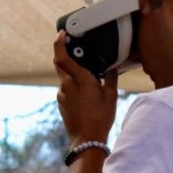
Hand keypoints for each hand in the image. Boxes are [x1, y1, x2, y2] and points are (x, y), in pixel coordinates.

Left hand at [53, 31, 118, 146]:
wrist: (87, 139)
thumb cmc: (100, 118)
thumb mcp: (111, 96)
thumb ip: (111, 77)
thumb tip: (112, 67)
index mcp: (80, 79)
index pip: (62, 56)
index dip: (59, 43)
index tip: (61, 34)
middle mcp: (67, 85)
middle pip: (59, 62)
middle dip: (64, 53)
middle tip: (73, 49)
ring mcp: (62, 94)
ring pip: (63, 76)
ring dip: (72, 73)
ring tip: (87, 79)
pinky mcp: (61, 102)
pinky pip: (65, 88)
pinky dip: (72, 86)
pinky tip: (84, 94)